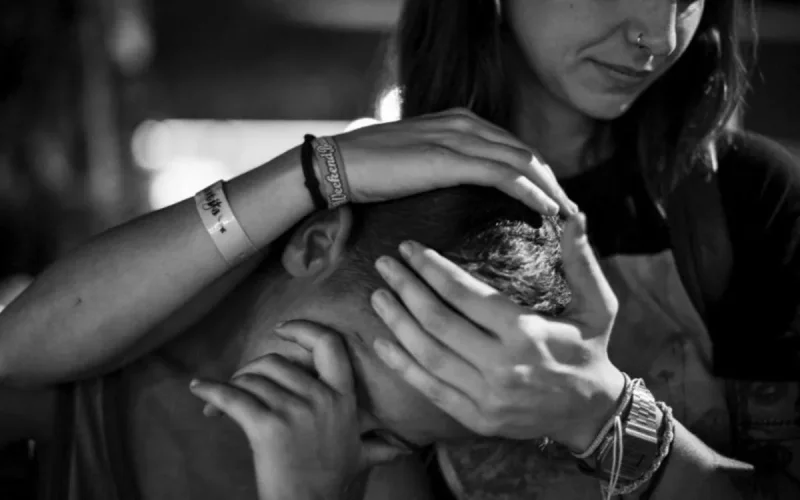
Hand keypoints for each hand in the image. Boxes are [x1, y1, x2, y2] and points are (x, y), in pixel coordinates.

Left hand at [189, 322, 407, 499]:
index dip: (304, 330)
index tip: (283, 328)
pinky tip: (198, 388)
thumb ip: (379, 444)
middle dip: (253, 369)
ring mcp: (294, 411)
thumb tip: (404, 447)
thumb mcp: (360, 456)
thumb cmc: (331, 483)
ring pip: (253, 380)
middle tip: (242, 383)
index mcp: (343, 398)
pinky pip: (233, 399)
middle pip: (277, 362)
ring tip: (221, 399)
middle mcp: (321, 398)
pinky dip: (211, 391)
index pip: (329, 346)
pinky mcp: (266, 427)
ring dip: (233, 386)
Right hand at [334, 108, 577, 215]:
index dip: (538, 173)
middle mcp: (464, 124)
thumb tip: (461, 185)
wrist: (338, 164)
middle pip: (525, 153)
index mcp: (459, 122)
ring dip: (550, 190)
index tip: (554, 199)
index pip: (512, 147)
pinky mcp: (449, 159)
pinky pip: (504, 176)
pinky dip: (531, 193)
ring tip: (569, 216)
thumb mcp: (418, 159)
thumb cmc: (372, 168)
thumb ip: (444, 163)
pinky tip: (547, 211)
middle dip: (553, 182)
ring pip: (521, 163)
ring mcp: (457, 139)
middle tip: (572, 212)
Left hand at [368, 213, 624, 451]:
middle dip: (405, 288)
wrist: (592, 413)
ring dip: (397, 322)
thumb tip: (574, 217)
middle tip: (384, 264)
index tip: (409, 248)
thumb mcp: (599, 304)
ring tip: (378, 296)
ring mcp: (487, 396)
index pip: (465, 294)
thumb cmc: (590, 350)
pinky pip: (430, 389)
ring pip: (428, 354)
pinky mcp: (477, 418)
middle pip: (437, 321)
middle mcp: (502, 365)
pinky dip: (402, 365)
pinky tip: (381, 343)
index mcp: (527, 332)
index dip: (431, 268)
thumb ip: (581, 261)